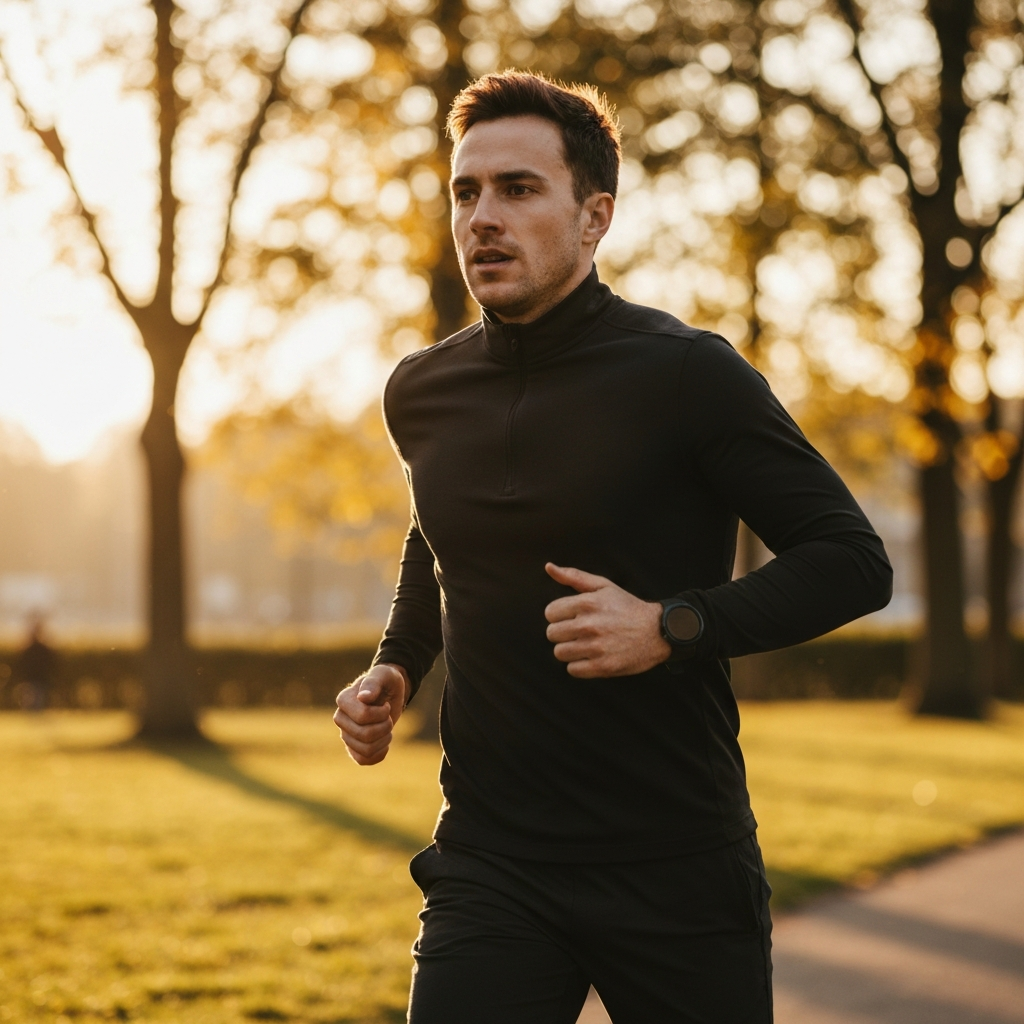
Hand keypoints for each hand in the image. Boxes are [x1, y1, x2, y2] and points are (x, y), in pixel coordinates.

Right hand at [334, 664, 409, 764]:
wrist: (389, 693)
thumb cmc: (386, 681)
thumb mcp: (384, 675)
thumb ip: (373, 683)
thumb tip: (363, 697)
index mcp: (344, 700)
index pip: (363, 717)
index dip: (382, 713)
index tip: (385, 704)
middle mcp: (340, 718)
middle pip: (365, 735)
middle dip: (385, 726)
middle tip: (388, 716)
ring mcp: (345, 734)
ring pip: (366, 750)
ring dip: (384, 740)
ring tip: (386, 727)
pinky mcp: (353, 747)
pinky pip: (363, 760)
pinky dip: (379, 753)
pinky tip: (384, 742)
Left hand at [544, 563, 670, 677]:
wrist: (657, 631)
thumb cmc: (628, 607)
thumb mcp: (603, 586)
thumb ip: (574, 576)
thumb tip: (549, 567)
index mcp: (587, 603)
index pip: (550, 613)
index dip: (559, 615)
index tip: (571, 617)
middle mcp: (589, 625)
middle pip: (552, 634)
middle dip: (563, 632)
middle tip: (578, 631)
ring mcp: (596, 647)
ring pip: (560, 653)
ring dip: (570, 650)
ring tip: (585, 644)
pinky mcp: (602, 666)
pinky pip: (573, 670)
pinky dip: (579, 665)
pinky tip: (591, 656)